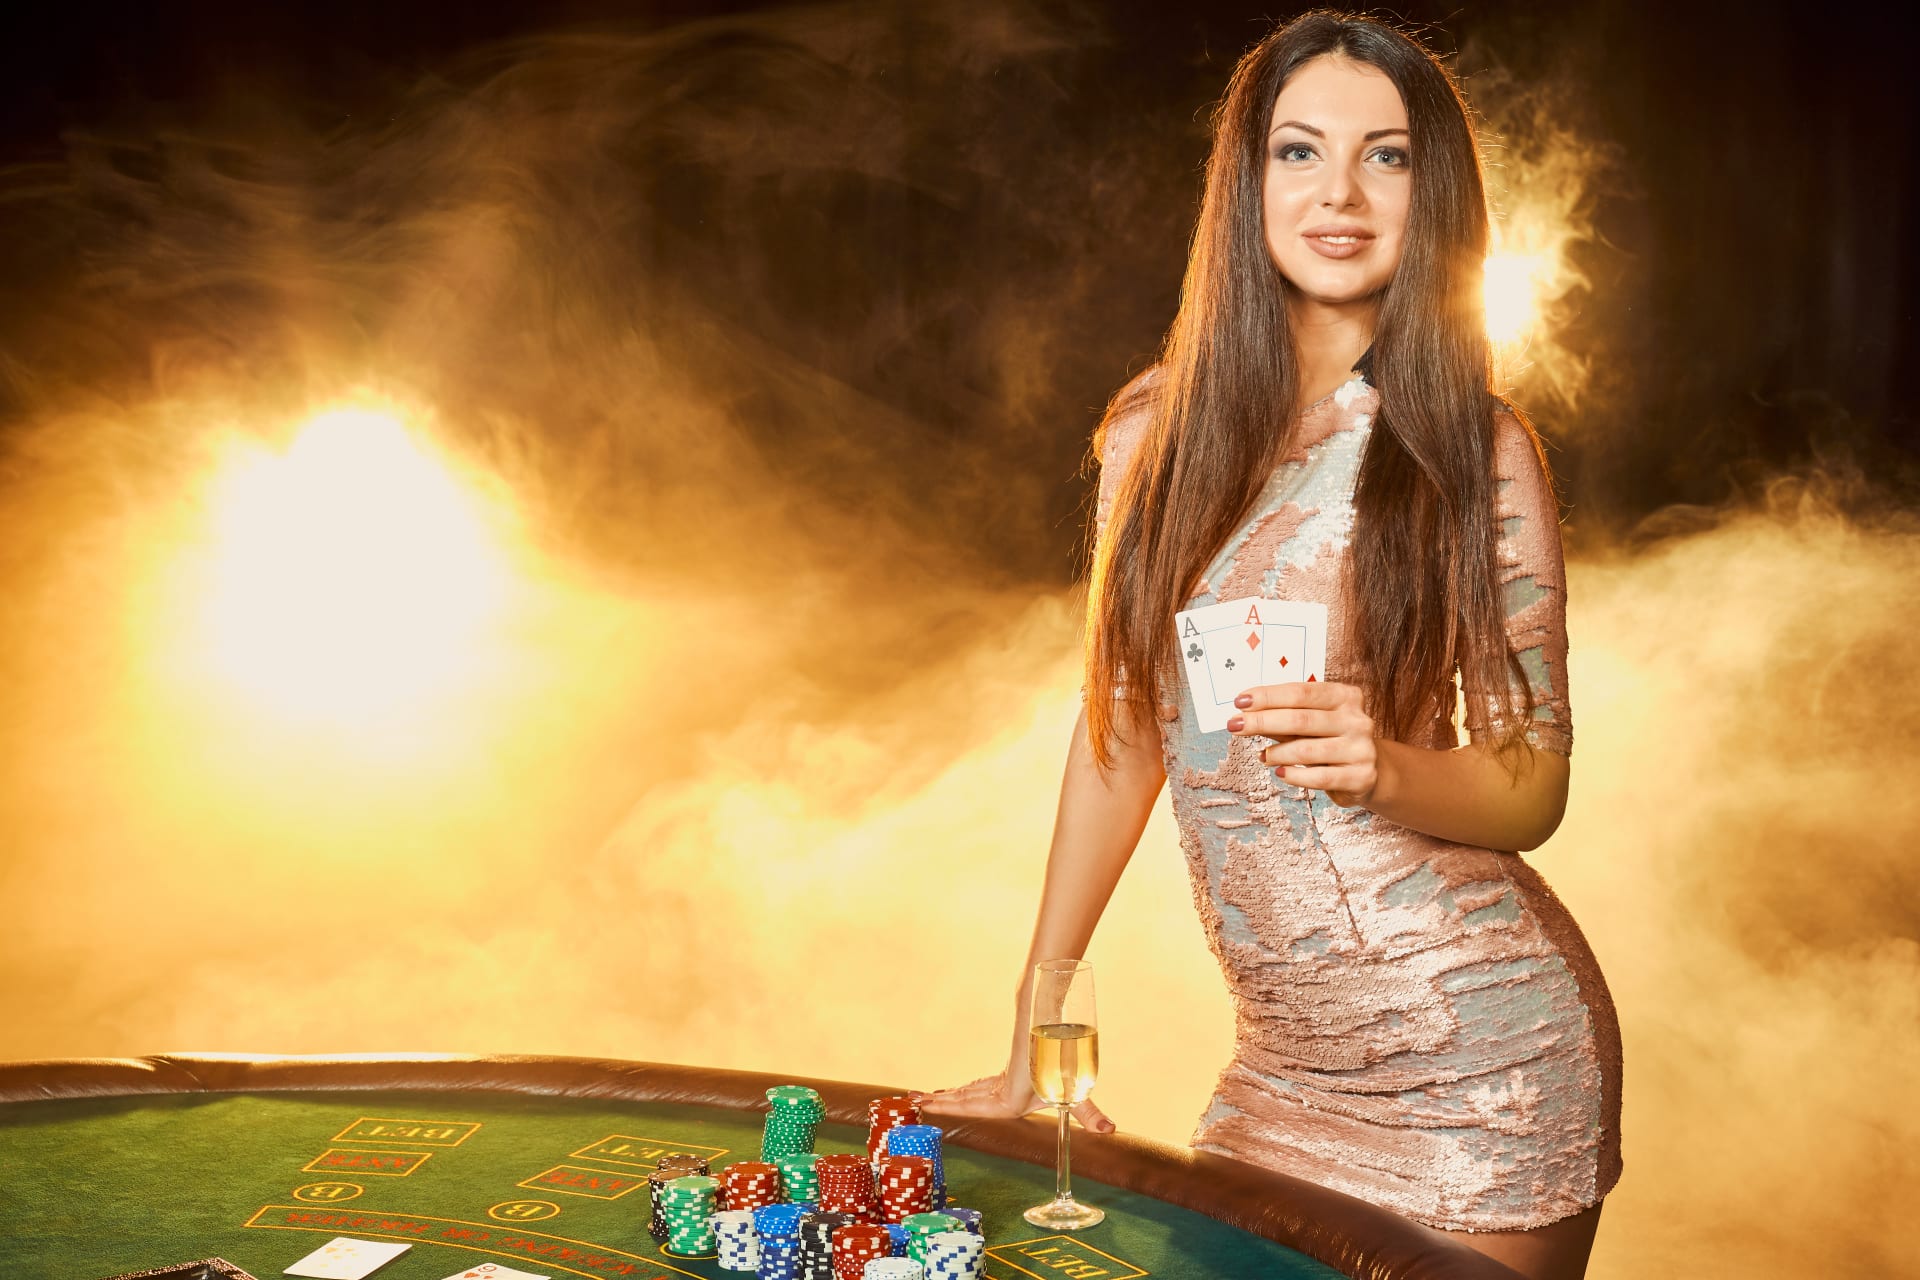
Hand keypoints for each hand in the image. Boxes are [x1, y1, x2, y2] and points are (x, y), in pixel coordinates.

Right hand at [916, 1069, 1115, 1133]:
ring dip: (945, 1095)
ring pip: (967, 1090)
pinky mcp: (1004, 1077)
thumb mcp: (1076, 1092)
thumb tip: (1111, 1132)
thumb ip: (1090, 1113)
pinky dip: (961, 1091)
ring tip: (920, 1098)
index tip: (927, 1105)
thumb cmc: (1065, 1065)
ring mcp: (1000, 1083)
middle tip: (913, 1102)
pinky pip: (976, 1086)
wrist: (1054, 1030)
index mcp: (1009, 1099)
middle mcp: (1000, 1092)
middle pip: (964, 1097)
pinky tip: (952, 1093)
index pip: (974, 1105)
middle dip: (940, 1102)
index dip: (951, 1107)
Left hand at [1226, 679, 1381, 807]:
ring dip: (1276, 753)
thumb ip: (1282, 717)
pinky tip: (1280, 772)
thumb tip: (1245, 714)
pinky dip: (1294, 775)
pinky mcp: (1360, 777)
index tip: (1240, 701)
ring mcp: (1361, 749)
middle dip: (1262, 721)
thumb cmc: (1331, 740)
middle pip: (1300, 718)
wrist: (1369, 771)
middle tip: (1234, 725)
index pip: (1301, 692)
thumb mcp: (1310, 724)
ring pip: (1307, 750)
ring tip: (1262, 756)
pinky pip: (1319, 777)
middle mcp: (1356, 720)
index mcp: (1345, 696)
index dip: (1268, 696)